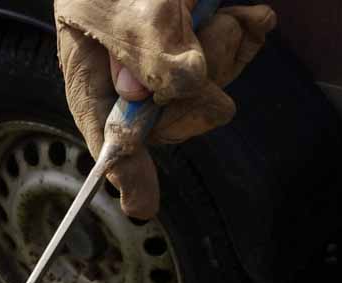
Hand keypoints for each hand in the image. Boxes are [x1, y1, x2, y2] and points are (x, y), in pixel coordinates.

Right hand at [55, 0, 275, 218]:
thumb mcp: (126, 2)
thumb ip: (148, 50)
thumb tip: (170, 94)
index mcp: (92, 59)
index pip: (105, 127)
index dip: (125, 164)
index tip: (142, 202)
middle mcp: (132, 62)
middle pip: (171, 115)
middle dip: (199, 93)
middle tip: (205, 49)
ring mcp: (175, 47)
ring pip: (211, 87)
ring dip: (228, 54)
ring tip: (225, 17)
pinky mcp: (210, 30)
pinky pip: (237, 55)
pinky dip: (248, 35)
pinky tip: (249, 15)